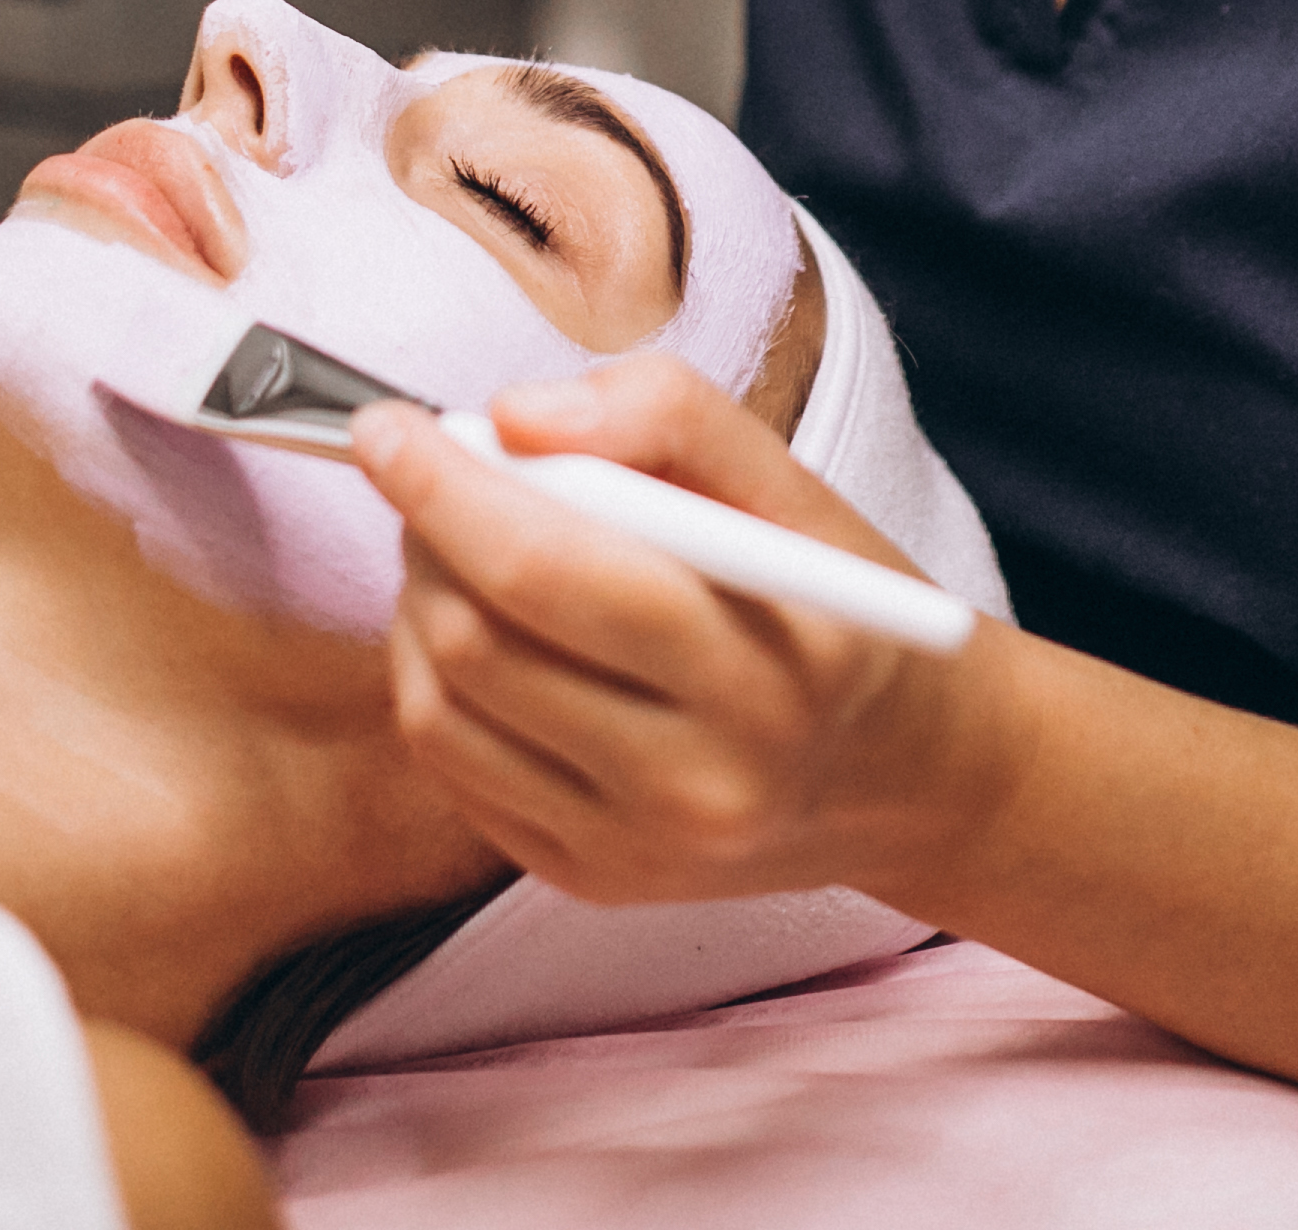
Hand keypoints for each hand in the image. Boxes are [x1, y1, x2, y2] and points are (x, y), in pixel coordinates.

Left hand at [354, 355, 1013, 906]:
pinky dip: (435, 682)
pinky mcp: (588, 881)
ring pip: (439, 712)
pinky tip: (488, 634)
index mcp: (766, 670)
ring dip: (418, 606)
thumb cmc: (842, 610)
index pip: (552, 571)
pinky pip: (451, 771)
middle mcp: (699, 784)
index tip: (388, 426)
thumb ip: (667, 418)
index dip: (444, 487)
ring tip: (465, 550)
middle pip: (479, 643)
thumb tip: (512, 415)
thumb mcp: (796, 491)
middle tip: (432, 474)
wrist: (909, 778)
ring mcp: (636, 848)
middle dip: (424, 535)